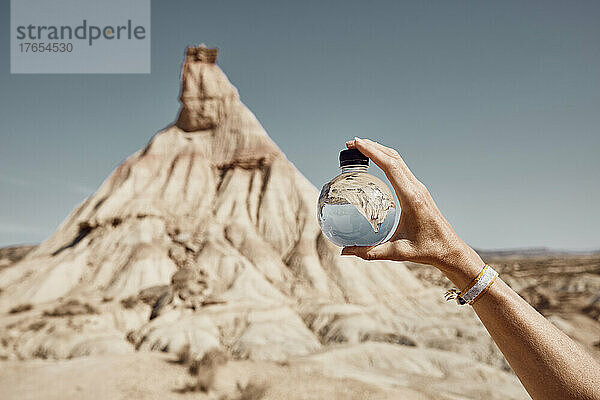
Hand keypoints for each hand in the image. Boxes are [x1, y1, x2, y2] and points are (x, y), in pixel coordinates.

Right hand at [340, 138, 483, 285]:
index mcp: (411, 197)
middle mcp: (416, 188)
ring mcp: (419, 188)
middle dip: (372, 147)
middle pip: (393, 158)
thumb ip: (369, 252)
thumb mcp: (397, 253)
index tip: (356, 144)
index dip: (372, 152)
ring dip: (380, 150)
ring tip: (360, 148)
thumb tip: (343, 252)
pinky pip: (401, 169)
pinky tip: (376, 163)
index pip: (391, 166)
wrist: (450, 250)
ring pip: (398, 161)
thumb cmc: (427, 250)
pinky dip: (387, 160)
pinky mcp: (419, 191)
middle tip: (351, 144)